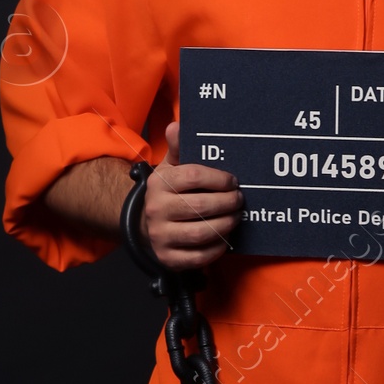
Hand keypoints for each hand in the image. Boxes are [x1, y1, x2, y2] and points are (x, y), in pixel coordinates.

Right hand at [141, 121, 242, 269]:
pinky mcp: (167, 258)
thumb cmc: (168, 192)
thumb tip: (176, 125)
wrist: (144, 221)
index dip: (219, 179)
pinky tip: (224, 239)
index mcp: (159, 183)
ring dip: (226, 225)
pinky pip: (198, 257)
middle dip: (227, 203)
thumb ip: (178, 147)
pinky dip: (216, 249)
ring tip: (235, 217)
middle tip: (239, 201)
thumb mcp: (170, 167)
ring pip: (202, 233)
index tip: (232, 182)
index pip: (194, 177)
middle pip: (201, 206)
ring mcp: (161, 235)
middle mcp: (156, 209)